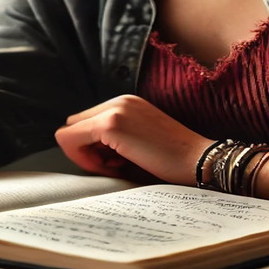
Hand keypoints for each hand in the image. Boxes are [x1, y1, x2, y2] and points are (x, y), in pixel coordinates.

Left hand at [54, 95, 210, 185]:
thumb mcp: (140, 140)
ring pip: (69, 134)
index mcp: (126, 103)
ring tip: (119, 166)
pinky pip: (71, 141)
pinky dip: (86, 160)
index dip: (91, 147)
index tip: (113, 162)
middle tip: (113, 165)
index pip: (85, 123)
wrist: (199, 161)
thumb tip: (85, 150)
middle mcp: (118, 101)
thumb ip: (115, 138)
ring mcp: (114, 110)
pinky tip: (116, 168)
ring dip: (87, 156)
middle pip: (73, 126)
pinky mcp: (111, 125)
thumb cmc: (174, 159)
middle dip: (85, 150)